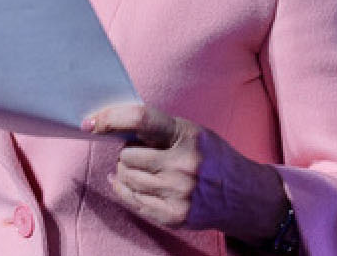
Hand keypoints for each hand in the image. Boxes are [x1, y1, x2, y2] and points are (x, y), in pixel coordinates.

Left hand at [82, 104, 289, 243]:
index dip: (110, 119)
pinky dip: (126, 190)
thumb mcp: (192, 133)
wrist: (246, 196)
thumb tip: (109, 127)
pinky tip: (134, 184)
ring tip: (146, 170)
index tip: (90, 122)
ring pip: (126, 178)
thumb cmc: (211, 157)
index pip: (141, 119)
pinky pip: (132, 200)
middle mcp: (184, 165)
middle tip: (143, 154)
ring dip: (127, 172)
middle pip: (127, 155)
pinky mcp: (174, 216)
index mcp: (189, 136)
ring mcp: (179, 193)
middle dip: (127, 153)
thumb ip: (157, 129)